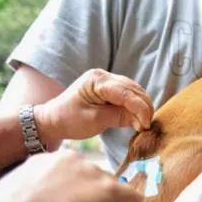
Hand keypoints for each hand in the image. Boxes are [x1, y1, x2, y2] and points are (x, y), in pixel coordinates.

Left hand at [35, 68, 153, 140]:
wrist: (53, 119)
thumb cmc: (69, 120)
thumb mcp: (95, 121)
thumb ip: (120, 118)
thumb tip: (143, 122)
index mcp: (97, 80)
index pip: (126, 93)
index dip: (140, 108)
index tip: (147, 125)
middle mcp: (105, 76)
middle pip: (133, 89)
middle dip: (144, 107)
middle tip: (148, 126)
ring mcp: (108, 80)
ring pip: (134, 91)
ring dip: (142, 106)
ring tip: (144, 123)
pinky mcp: (110, 88)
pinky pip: (129, 94)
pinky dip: (137, 105)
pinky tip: (139, 116)